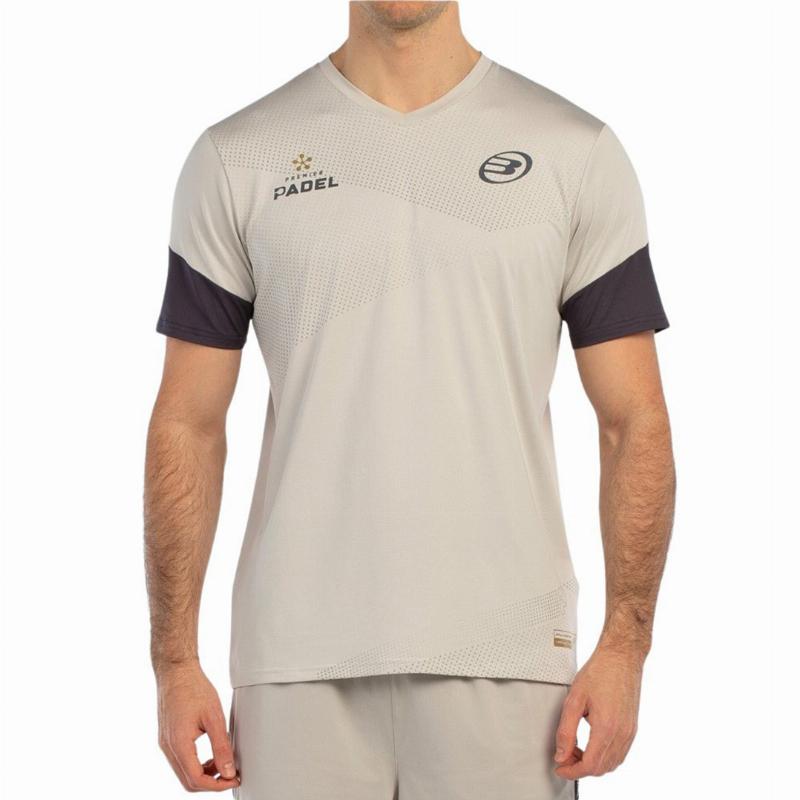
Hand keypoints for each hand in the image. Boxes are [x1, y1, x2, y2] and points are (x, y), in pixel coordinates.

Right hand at [156, 661, 239, 791]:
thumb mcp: (214, 717)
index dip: (217, 785)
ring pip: (183, 772)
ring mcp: (165, 743)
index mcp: (179, 744)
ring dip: (203, 774)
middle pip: (187, 781)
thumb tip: (229, 771)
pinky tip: (211, 754)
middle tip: (231, 775)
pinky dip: (196, 764)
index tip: (234, 779)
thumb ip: (221, 747)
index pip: (196, 780)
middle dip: (211, 783)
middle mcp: (168, 747)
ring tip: (223, 764)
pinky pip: (180, 760)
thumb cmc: (194, 688)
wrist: (176, 671)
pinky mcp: (167, 737)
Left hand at [553, 644, 643, 779]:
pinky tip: (591, 744)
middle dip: (580, 768)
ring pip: (612, 764)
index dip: (572, 771)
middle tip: (564, 756)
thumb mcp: (574, 699)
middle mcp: (622, 734)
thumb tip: (561, 754)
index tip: (560, 768)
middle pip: (601, 768)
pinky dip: (605, 756)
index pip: (589, 765)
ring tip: (575, 749)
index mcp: (606, 728)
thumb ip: (565, 730)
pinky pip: (620, 753)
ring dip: (593, 763)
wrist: (621, 657)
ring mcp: (630, 732)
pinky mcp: (632, 728)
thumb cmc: (599, 672)